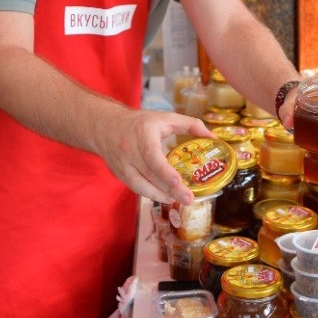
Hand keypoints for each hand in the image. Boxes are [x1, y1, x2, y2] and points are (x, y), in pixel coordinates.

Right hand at [94, 109, 213, 205]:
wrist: (105, 126)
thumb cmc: (140, 122)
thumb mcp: (165, 117)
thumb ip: (190, 125)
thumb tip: (213, 138)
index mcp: (142, 134)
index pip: (152, 155)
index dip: (164, 171)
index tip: (178, 182)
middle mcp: (129, 151)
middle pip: (150, 175)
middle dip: (170, 189)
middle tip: (188, 199)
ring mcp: (122, 165)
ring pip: (140, 186)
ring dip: (159, 195)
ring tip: (177, 199)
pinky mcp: (119, 174)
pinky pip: (135, 188)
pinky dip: (150, 194)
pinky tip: (164, 196)